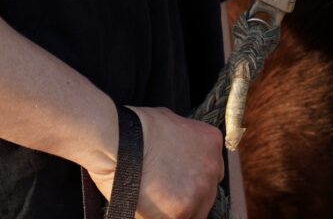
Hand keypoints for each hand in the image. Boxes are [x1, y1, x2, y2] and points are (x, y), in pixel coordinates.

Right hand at [85, 104, 223, 218]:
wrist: (119, 142)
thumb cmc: (138, 128)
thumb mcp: (172, 122)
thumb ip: (186, 143)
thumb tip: (182, 156)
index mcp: (211, 142)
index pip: (212, 170)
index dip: (194, 178)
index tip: (181, 183)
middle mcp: (212, 167)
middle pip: (208, 194)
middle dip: (189, 195)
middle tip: (167, 194)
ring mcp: (200, 191)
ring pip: (196, 212)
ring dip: (179, 210)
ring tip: (156, 201)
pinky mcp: (183, 211)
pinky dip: (162, 217)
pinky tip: (150, 207)